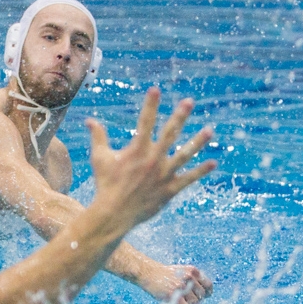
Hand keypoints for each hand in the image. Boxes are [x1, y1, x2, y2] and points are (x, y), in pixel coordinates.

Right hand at [86, 88, 214, 233]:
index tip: (155, 90)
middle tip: (189, 101)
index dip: (150, 105)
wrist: (114, 213)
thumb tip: (89, 120)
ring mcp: (163, 174)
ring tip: (209, 130)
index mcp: (136, 150)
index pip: (144, 122)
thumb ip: (98, 137)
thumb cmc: (106, 184)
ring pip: (184, 154)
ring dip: (197, 142)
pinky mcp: (169, 189)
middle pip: (169, 133)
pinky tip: (212, 163)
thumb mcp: (100, 158)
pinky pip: (188, 179)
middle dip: (180, 116)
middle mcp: (153, 159)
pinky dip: (200, 171)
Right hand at [142, 263, 213, 303]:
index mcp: (192, 271)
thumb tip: (206, 294)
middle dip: (198, 299)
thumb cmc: (166, 274)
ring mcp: (181, 286)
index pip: (208, 285)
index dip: (208, 292)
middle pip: (202, 295)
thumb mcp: (182, 271)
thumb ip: (194, 279)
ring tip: (183, 302)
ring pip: (195, 302)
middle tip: (190, 300)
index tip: (205, 296)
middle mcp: (189, 277)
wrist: (149, 273)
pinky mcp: (173, 295)